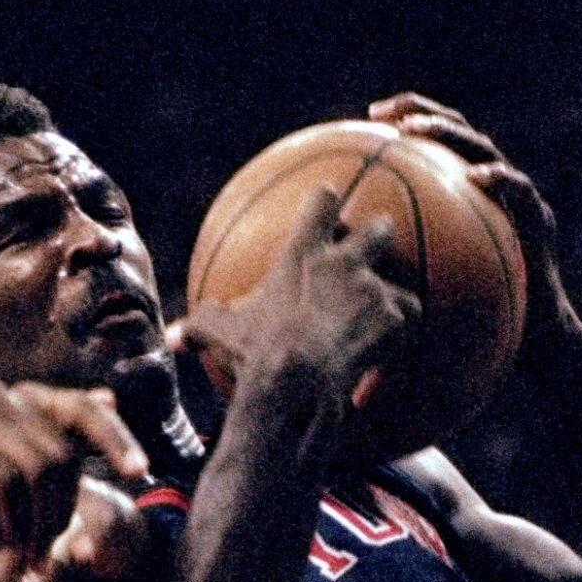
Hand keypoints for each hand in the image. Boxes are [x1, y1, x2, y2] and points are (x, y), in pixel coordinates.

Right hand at [0, 383, 148, 581]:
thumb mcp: (41, 486)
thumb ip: (73, 447)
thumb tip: (110, 395)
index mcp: (26, 400)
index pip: (82, 409)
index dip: (115, 439)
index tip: (142, 473)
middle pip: (63, 453)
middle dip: (63, 510)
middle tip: (49, 549)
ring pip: (39, 468)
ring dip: (40, 522)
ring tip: (29, 551)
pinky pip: (7, 482)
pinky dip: (14, 520)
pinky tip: (4, 536)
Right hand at [168, 188, 419, 413]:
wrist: (298, 380)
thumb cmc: (256, 351)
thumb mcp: (221, 333)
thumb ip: (201, 327)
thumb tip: (172, 337)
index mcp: (302, 254)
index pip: (321, 204)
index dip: (326, 201)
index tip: (328, 200)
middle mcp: (343, 263)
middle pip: (377, 231)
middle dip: (380, 235)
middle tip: (378, 240)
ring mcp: (372, 289)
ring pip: (399, 283)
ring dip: (393, 300)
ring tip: (387, 318)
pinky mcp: (395, 318)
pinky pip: (409, 321)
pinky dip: (402, 336)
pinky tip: (393, 353)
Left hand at [366, 95, 569, 366]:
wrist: (530, 341)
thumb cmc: (472, 322)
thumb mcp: (421, 293)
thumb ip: (390, 271)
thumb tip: (336, 273)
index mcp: (462, 195)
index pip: (431, 146)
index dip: (404, 121)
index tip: (368, 117)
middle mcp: (489, 187)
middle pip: (455, 132)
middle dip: (421, 112)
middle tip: (386, 114)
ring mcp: (517, 199)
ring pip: (485, 149)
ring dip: (450, 134)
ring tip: (418, 131)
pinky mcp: (540, 221)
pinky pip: (521, 192)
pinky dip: (501, 179)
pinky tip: (478, 178)